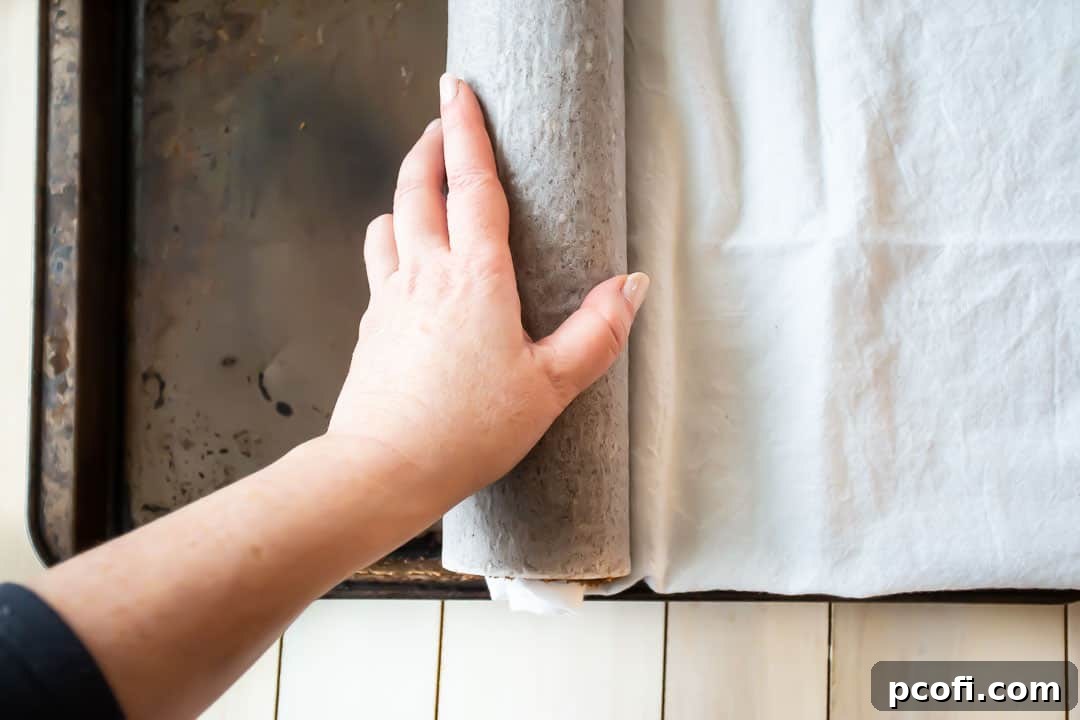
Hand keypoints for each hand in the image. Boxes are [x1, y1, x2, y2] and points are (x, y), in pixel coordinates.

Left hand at [328, 73, 648, 501]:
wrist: (381, 470)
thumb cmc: (466, 431)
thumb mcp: (549, 387)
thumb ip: (596, 334)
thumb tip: (629, 286)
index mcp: (474, 278)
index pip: (472, 185)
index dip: (466, 131)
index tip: (458, 91)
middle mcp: (424, 275)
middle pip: (419, 188)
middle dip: (430, 146)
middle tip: (441, 123)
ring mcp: (390, 299)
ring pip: (389, 221)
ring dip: (407, 195)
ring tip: (425, 192)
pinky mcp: (371, 328)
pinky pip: (379, 266)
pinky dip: (392, 245)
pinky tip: (407, 267)